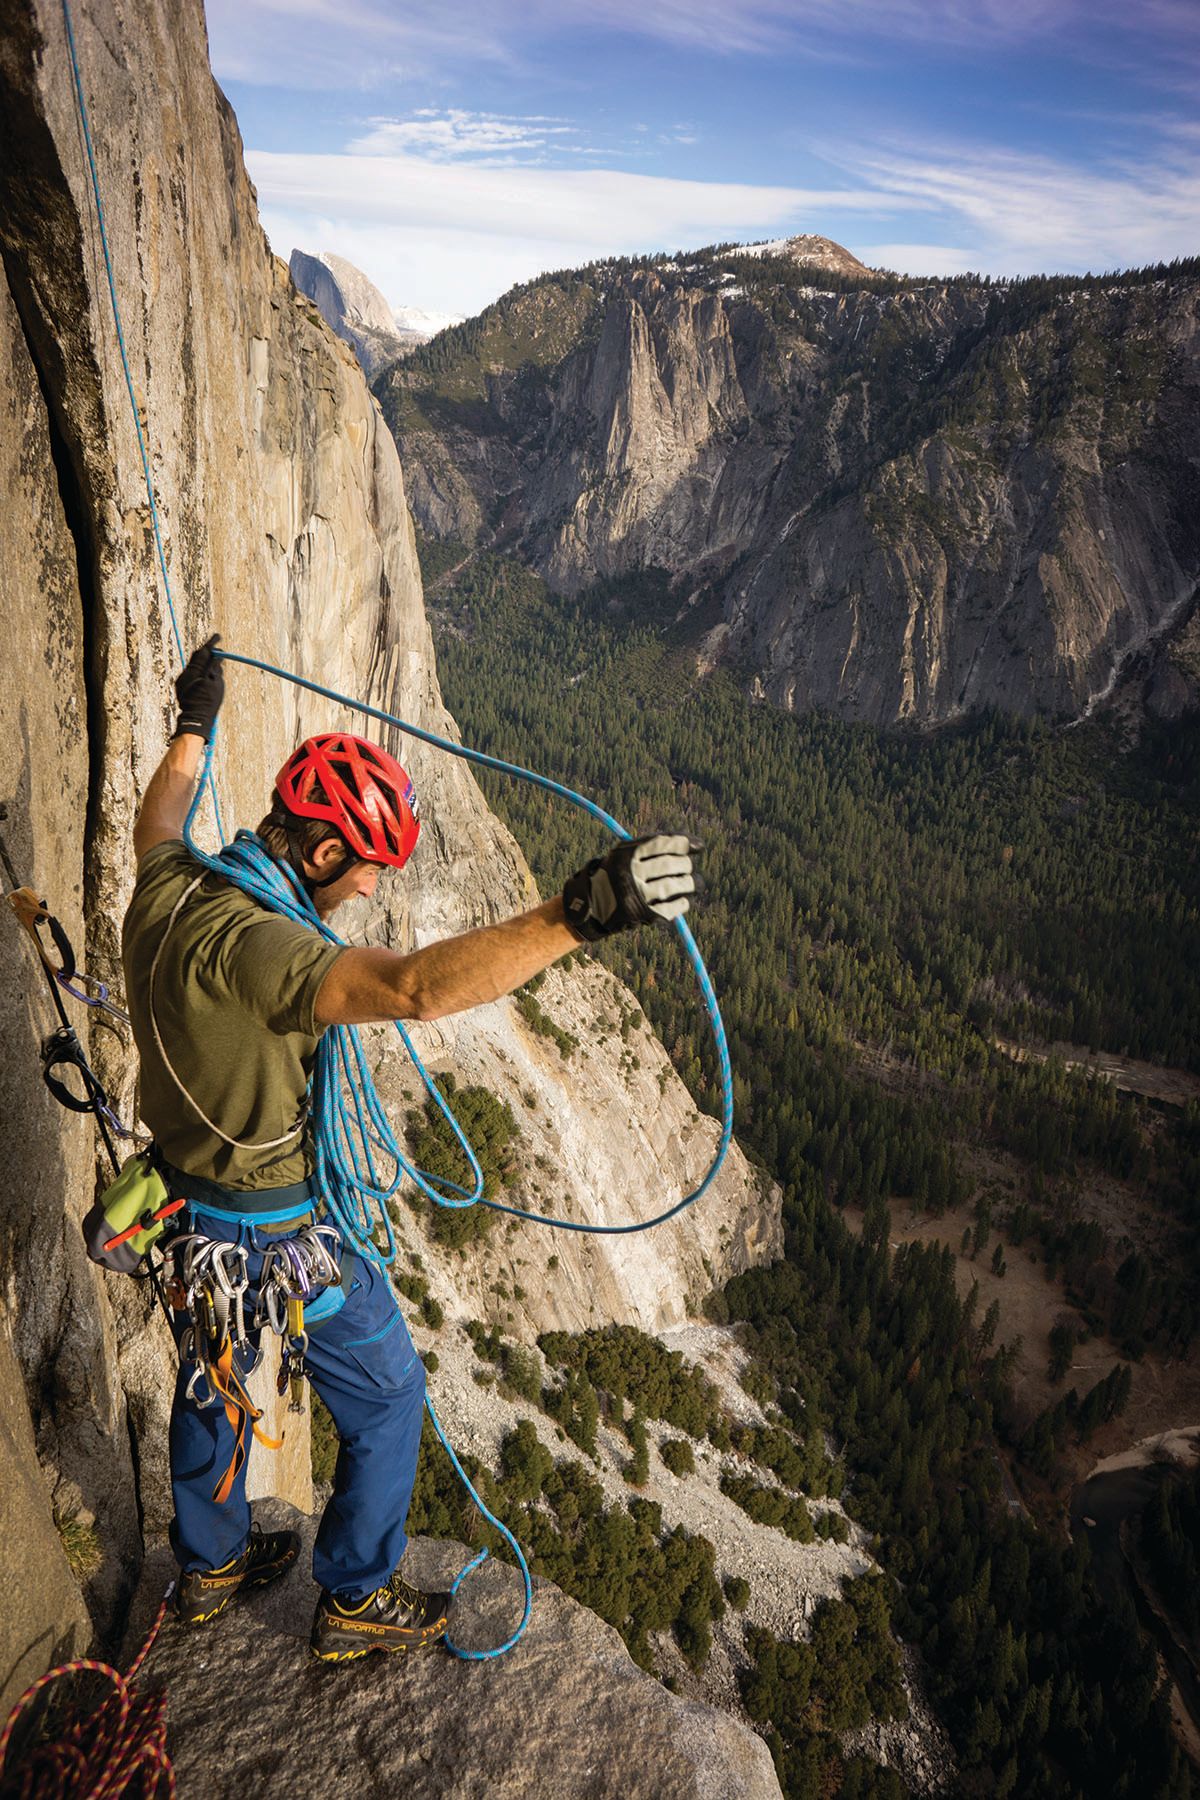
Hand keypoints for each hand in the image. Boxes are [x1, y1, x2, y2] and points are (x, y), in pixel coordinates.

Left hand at [173, 634, 223, 740]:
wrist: (196, 718)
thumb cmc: (208, 702)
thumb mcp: (217, 684)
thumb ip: (216, 668)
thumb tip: (217, 655)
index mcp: (195, 671)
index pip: (204, 652)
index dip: (211, 643)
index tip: (217, 636)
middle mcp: (186, 673)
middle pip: (197, 657)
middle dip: (207, 651)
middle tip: (217, 647)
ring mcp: (182, 679)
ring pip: (194, 664)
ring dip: (203, 661)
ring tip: (214, 661)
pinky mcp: (180, 685)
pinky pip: (192, 673)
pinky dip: (200, 670)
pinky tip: (206, 674)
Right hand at [562, 834, 696, 941]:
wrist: (590, 904)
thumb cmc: (616, 873)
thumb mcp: (625, 852)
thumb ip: (655, 845)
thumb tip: (697, 845)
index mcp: (627, 854)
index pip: (664, 843)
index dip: (685, 844)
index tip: (696, 847)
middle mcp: (631, 873)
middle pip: (672, 864)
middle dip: (685, 865)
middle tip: (686, 868)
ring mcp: (637, 895)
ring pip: (675, 885)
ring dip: (690, 884)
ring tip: (695, 884)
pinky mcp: (643, 915)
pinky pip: (672, 907)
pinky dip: (682, 903)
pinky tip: (683, 899)